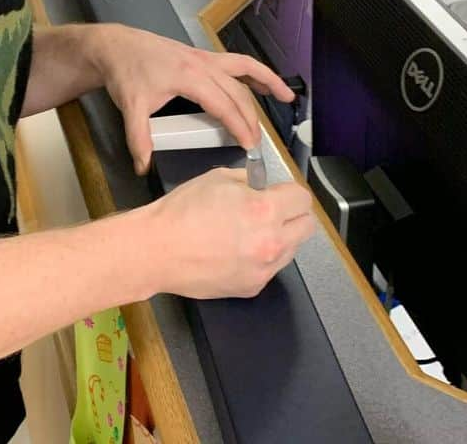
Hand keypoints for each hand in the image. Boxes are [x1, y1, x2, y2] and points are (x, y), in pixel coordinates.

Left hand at [92, 25, 293, 173]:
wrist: (115, 46)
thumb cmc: (125, 71)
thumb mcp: (129, 106)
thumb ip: (138, 137)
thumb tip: (143, 165)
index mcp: (189, 76)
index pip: (224, 105)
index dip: (239, 127)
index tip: (249, 146)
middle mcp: (202, 63)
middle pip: (237, 92)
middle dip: (251, 118)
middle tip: (257, 143)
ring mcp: (203, 57)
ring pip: (244, 68)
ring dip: (266, 81)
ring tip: (286, 96)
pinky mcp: (201, 55)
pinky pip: (235, 62)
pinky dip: (252, 70)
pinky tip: (261, 81)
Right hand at [146, 167, 315, 299]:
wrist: (158, 250)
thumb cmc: (182, 212)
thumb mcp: (218, 178)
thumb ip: (249, 181)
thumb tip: (262, 186)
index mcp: (264, 210)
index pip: (303, 199)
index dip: (289, 192)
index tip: (279, 193)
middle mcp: (271, 242)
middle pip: (307, 226)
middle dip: (292, 214)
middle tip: (271, 210)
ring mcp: (264, 269)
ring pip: (291, 249)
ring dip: (279, 236)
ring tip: (248, 231)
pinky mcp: (253, 287)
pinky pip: (270, 268)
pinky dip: (261, 257)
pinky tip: (235, 250)